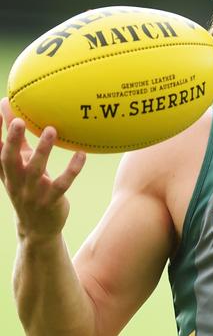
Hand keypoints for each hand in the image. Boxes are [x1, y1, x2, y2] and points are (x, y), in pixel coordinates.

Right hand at [0, 98, 85, 241]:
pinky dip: (72, 169)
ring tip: (51, 130)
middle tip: (19, 120)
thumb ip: (19, 145)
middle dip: (12, 140)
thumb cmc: (29, 189)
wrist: (37, 228)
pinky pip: (62, 183)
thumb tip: (14, 116)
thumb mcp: (21, 168)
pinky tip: (81, 154)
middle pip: (9, 159)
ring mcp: (33, 192)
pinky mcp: (52, 200)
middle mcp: (16, 181)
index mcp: (7, 172)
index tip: (1, 107)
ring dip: (43, 150)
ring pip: (35, 170)